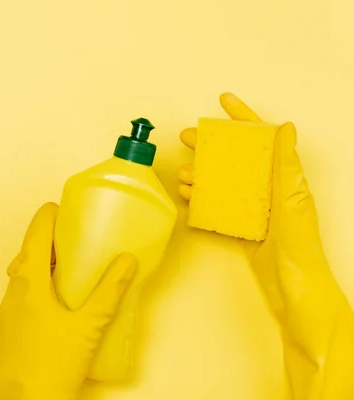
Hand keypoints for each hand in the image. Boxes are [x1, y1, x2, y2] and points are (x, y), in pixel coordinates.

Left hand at [0, 203, 135, 399]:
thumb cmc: (57, 362)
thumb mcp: (91, 324)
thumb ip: (110, 290)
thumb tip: (126, 260)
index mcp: (31, 283)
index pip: (35, 237)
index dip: (46, 217)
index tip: (57, 208)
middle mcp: (12, 293)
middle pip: (26, 256)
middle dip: (45, 245)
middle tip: (69, 244)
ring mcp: (3, 313)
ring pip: (20, 281)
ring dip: (39, 271)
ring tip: (63, 277)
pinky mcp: (1, 332)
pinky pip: (16, 302)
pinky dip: (32, 295)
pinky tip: (50, 311)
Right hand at [177, 93, 353, 398]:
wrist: (295, 290)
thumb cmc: (299, 248)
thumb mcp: (293, 200)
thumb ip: (287, 164)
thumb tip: (285, 128)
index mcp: (284, 177)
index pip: (262, 137)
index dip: (243, 117)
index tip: (223, 100)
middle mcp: (268, 189)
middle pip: (235, 157)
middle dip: (211, 144)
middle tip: (187, 136)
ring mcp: (254, 208)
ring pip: (222, 181)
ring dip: (201, 173)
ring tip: (182, 170)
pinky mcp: (242, 227)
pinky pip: (217, 206)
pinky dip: (200, 199)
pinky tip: (186, 195)